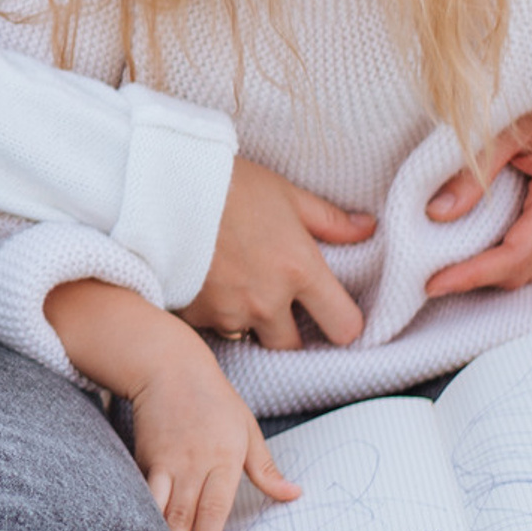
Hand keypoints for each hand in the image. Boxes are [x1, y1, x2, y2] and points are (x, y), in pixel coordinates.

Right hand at [131, 345, 301, 530]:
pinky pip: (142, 490)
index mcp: (223, 459)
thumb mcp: (247, 430)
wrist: (168, 367)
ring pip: (158, 505)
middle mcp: (192, 463)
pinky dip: (140, 511)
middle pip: (184, 513)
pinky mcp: (144, 456)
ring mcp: (165, 460)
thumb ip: (265, 469)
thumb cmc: (214, 399)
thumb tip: (294, 495)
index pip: (214, 508)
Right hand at [181, 155, 374, 350]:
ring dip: (243, 318)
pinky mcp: (193, 315)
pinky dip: (209, 311)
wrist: (163, 187)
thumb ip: (329, 220)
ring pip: (245, 334)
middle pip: (290, 345)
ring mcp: (228, 312)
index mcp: (300, 271)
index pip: (343, 326)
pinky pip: (209, 325)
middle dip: (285, 330)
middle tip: (273, 302)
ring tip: (230, 284)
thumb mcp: (286, 195)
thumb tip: (368, 228)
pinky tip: (201, 283)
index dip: (342, 325)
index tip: (332, 316)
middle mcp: (268, 300)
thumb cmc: (230, 185)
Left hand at [422, 105, 531, 297]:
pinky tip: (470, 253)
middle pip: (526, 268)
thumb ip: (471, 170)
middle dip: (480, 280)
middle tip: (429, 282)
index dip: (474, 275)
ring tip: (445, 272)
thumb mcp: (499, 125)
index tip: (432, 283)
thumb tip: (437, 214)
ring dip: (491, 273)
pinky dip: (503, 258)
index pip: (517, 254)